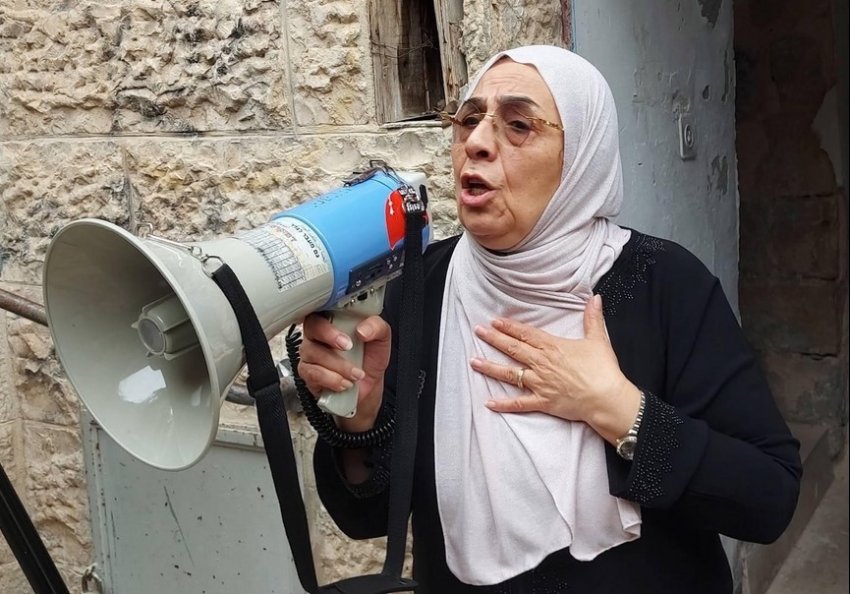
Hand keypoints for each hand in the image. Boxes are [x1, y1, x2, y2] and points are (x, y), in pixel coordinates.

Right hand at [298, 313, 390, 432]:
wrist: (368, 388)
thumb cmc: (369, 359)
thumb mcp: (381, 340)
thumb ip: (377, 327)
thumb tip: (363, 329)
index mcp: (335, 321)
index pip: (322, 308)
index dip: (328, 314)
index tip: (344, 329)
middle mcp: (319, 336)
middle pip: (312, 327)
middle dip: (330, 336)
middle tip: (348, 347)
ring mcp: (311, 354)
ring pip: (314, 353)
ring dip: (338, 365)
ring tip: (356, 374)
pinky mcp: (308, 373)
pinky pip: (312, 373)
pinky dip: (332, 379)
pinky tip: (345, 383)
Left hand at [470, 294, 641, 443]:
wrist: (606, 398)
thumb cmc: (603, 370)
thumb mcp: (598, 340)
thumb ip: (593, 318)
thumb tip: (594, 298)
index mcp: (553, 347)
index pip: (526, 334)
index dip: (509, 327)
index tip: (495, 321)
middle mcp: (542, 364)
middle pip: (513, 349)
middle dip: (493, 339)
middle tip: (477, 331)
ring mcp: (540, 383)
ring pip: (510, 374)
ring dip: (490, 367)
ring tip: (473, 361)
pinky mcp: (542, 402)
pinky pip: (519, 403)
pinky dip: (503, 404)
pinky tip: (488, 402)